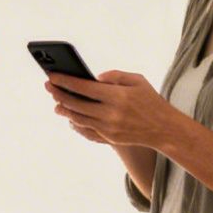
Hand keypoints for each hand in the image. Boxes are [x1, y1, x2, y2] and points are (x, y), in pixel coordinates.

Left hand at [45, 70, 176, 148]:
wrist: (164, 129)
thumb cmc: (150, 100)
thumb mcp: (137, 80)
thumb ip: (114, 76)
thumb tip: (93, 78)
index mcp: (118, 96)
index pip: (84, 88)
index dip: (66, 82)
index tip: (52, 76)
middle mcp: (111, 113)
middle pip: (77, 104)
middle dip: (59, 94)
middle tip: (48, 86)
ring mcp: (109, 127)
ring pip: (78, 118)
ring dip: (64, 109)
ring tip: (56, 101)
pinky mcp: (109, 137)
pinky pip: (86, 128)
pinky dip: (76, 121)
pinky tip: (70, 114)